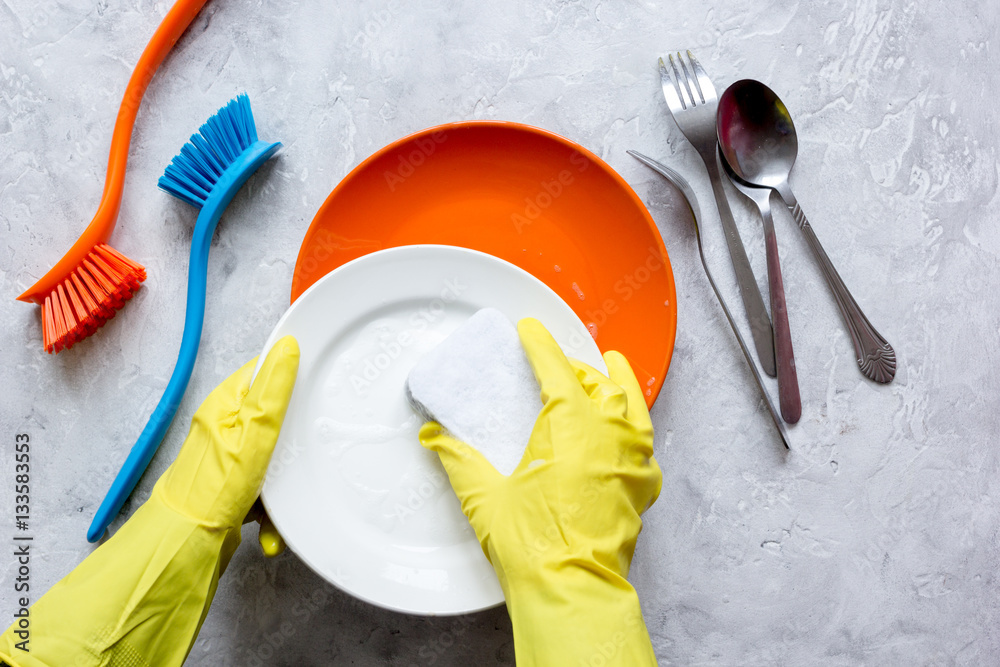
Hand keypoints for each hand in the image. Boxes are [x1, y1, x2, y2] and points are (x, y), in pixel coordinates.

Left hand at [0, 337, 298, 666]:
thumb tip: (287, 349)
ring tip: (284, 496)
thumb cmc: (213, 489)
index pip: (265, 371)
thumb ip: (272, 391)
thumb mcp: (253, 432)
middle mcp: (226, 426)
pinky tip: (271, 525)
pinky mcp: (236, 487)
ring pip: (276, 454)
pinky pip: (267, 486)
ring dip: (286, 481)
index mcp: (226, 403)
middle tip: (308, 447)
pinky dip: (273, 507)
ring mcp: (231, 457)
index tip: (319, 385)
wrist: (187, 545)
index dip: (293, 377)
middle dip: (296, 440)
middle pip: (276, 417)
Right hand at [420, 319, 660, 665]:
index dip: (541, 344)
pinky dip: (635, 428)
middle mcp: (609, 434)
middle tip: (557, 362)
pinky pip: (645, 443)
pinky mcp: (641, 487)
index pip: (555, 368)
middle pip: (598, 382)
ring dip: (617, 385)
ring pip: (632, 405)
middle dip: (576, 366)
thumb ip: (457, 459)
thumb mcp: (484, 496)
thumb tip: (434, 437)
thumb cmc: (534, 546)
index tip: (531, 330)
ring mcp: (631, 460)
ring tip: (611, 368)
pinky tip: (628, 430)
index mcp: (571, 424)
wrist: (571, 589)